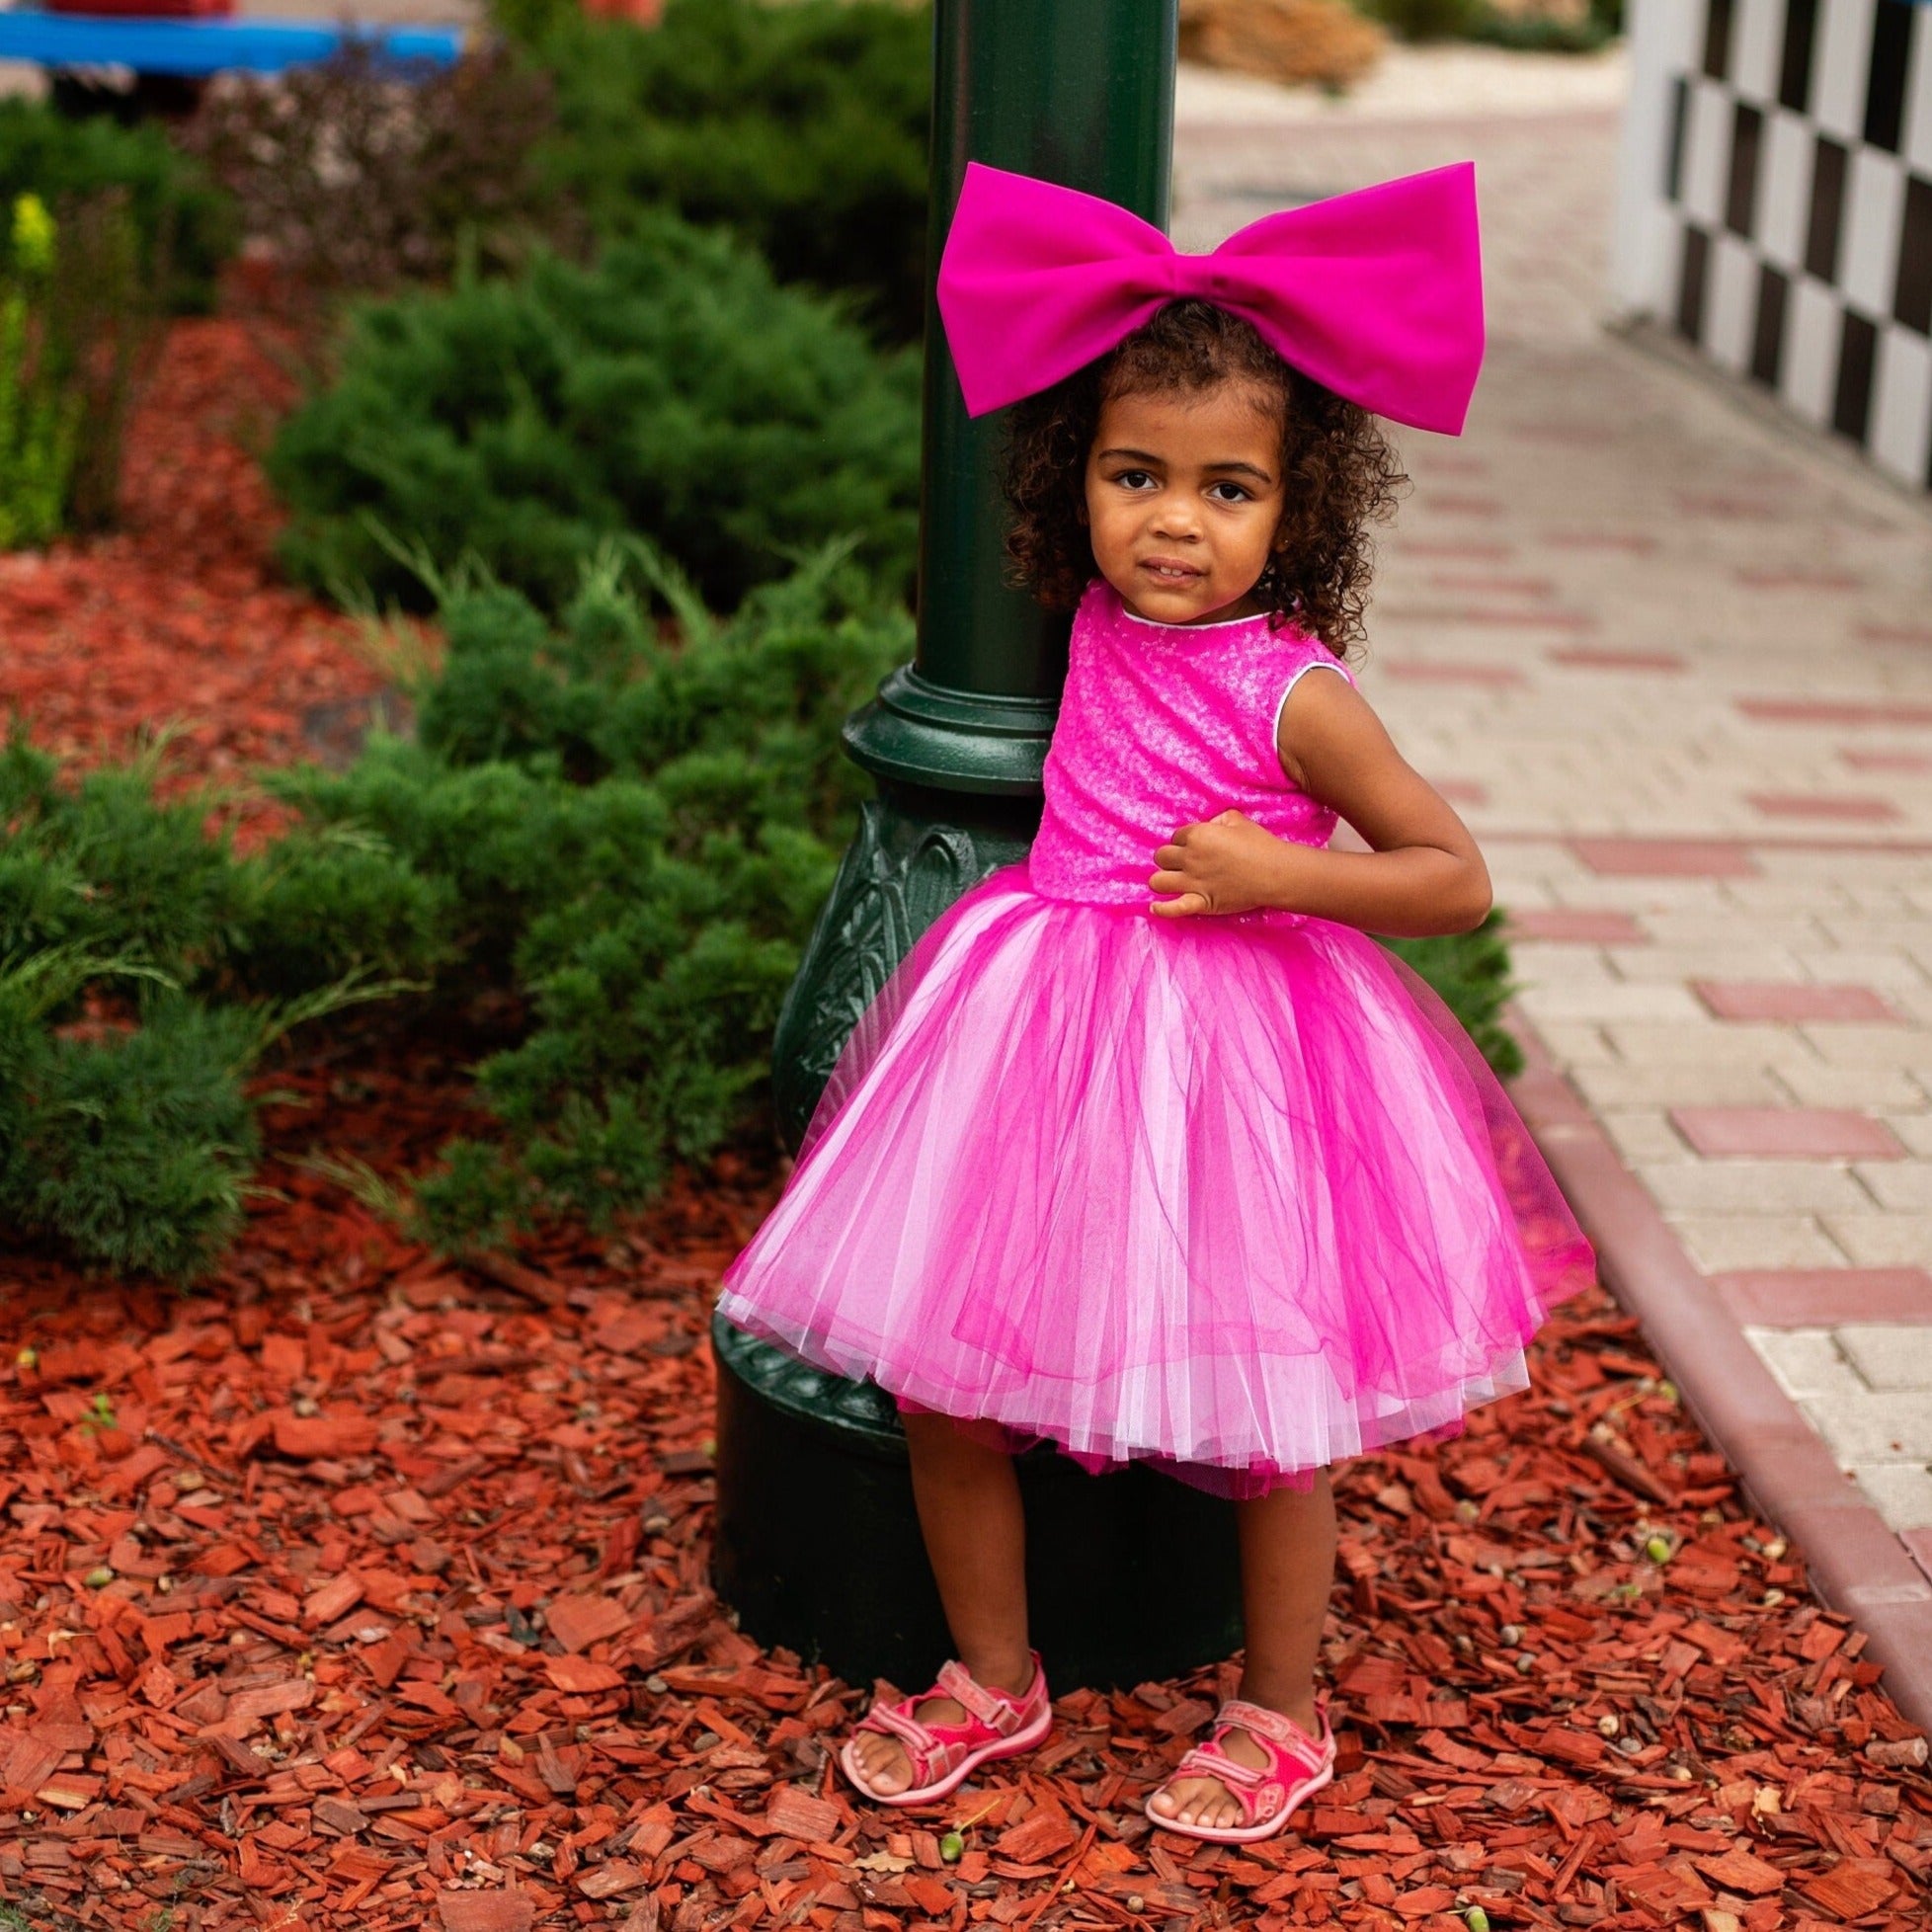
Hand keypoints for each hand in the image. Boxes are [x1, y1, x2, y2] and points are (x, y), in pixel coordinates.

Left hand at [1149, 809, 1295, 917]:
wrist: (1274, 873)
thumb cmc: (1259, 844)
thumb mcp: (1237, 820)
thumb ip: (1217, 819)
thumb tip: (1208, 826)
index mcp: (1197, 835)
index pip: (1176, 836)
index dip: (1184, 841)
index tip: (1194, 846)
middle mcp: (1189, 858)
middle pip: (1161, 857)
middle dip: (1169, 859)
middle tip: (1182, 863)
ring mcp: (1193, 882)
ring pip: (1157, 881)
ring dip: (1162, 880)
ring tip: (1171, 881)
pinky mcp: (1200, 902)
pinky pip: (1173, 908)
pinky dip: (1162, 909)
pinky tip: (1155, 907)